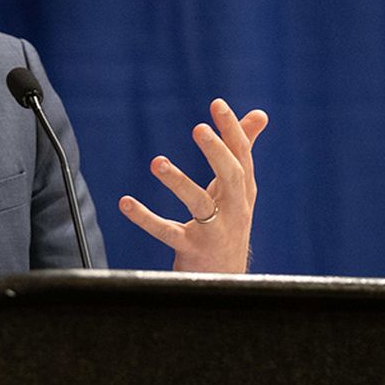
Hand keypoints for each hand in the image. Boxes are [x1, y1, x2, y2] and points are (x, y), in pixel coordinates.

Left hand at [118, 98, 267, 273]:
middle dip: (217, 152)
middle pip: (231, 177)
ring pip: (199, 205)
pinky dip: (146, 218)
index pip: (242, 156)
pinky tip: (125, 203)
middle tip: (198, 128)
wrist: (226, 280)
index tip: (217, 104)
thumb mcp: (236, 190)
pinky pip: (167, 232)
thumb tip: (259, 115)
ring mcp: (214, 232)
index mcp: (243, 192)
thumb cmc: (228, 225)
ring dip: (178, 182)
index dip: (231, 130)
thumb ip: (243, 151)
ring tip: (156, 162)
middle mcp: (235, 211)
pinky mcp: (192, 251)